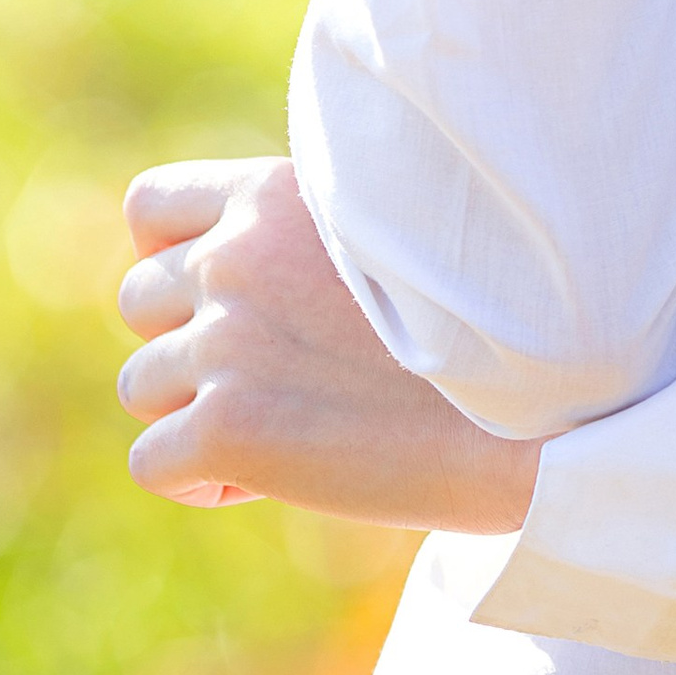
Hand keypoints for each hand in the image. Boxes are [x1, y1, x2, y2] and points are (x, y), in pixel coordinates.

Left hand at [116, 157, 541, 533]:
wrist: (536, 407)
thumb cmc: (477, 322)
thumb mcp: (383, 232)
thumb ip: (294, 238)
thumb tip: (217, 279)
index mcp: (274, 194)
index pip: (150, 207)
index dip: (174, 257)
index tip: (227, 298)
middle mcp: (237, 257)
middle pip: (140, 301)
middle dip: (190, 343)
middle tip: (280, 377)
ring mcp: (227, 342)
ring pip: (142, 384)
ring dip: (199, 412)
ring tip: (289, 425)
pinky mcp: (228, 427)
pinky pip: (154, 463)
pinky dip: (202, 480)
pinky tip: (271, 478)